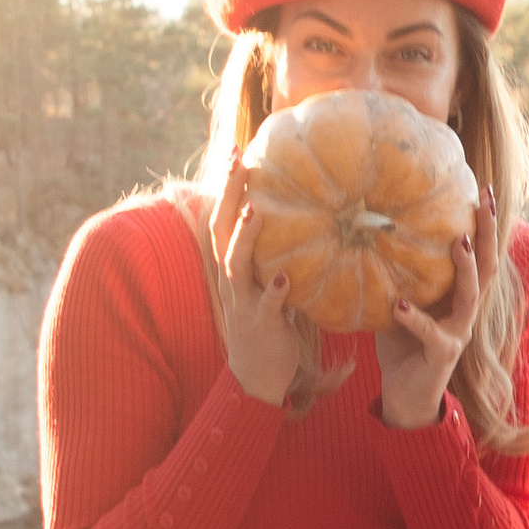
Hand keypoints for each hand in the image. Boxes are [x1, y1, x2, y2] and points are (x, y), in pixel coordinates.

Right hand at [197, 167, 302, 408]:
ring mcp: (243, 302)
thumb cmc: (266, 322)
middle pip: (222, 231)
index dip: (228, 188)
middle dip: (230, 196)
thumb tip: (306, 218)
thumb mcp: (265, 282)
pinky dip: (275, 291)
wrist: (256, 375)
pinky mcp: (261, 324)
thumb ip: (275, 254)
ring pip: (236, 265)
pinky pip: (267, 306)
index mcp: (232, 267)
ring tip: (255, 210)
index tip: (238, 153)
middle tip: (240, 162)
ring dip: (245, 237)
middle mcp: (231, 280)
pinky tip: (285, 278)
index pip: (223, 219)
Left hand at [373, 181, 494, 430]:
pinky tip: (398, 304)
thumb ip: (396, 273)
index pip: (480, 253)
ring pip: (471, 296)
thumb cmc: (400, 344)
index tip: (484, 189)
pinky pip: (432, 334)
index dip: (485, 223)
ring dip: (466, 268)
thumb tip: (366, 231)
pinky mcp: (442, 355)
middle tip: (485, 200)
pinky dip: (415, 318)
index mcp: (458, 296)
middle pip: (488, 267)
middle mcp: (465, 312)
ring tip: (459, 240)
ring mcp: (458, 333)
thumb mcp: (399, 300)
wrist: (404, 396)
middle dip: (489, 233)